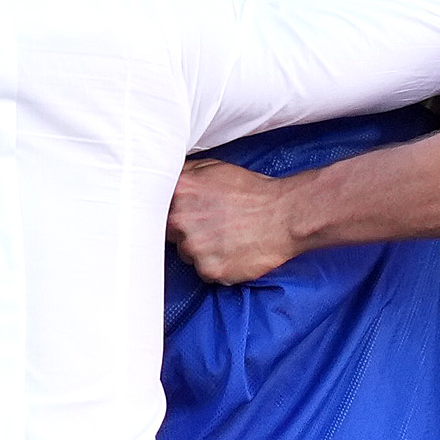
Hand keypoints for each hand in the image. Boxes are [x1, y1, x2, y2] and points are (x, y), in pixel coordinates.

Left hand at [170, 158, 303, 286]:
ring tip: (227, 237)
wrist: (285, 215)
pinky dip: (217, 265)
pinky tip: (233, 251)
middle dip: (186, 231)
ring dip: (201, 249)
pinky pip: (204, 271)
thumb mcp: (214, 168)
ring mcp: (194, 247)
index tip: (182, 215)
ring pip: (186, 254)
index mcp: (180, 191)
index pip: (154, 207)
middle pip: (169, 234)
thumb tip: (163, 177)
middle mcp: (181, 220)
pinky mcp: (209, 270)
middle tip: (212, 225)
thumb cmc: (252, 191)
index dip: (168, 213)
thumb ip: (183, 174)